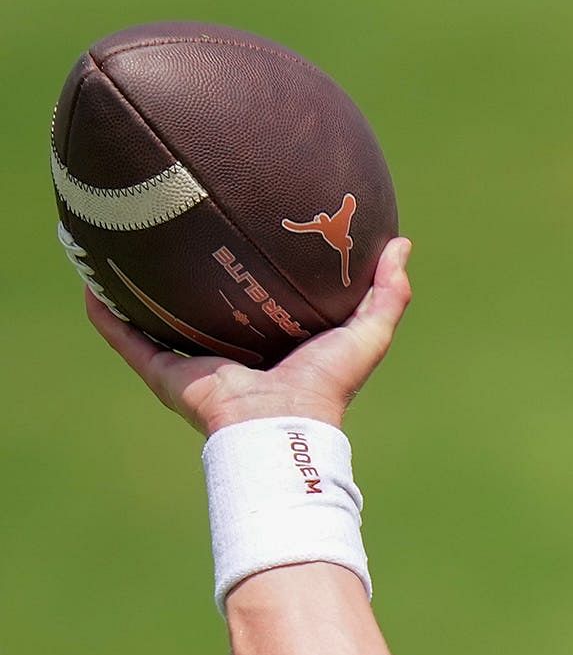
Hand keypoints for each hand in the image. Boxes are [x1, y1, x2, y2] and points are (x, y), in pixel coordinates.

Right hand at [86, 236, 413, 436]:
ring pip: (155, 320)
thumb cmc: (326, 385)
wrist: (282, 427)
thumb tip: (401, 244)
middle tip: (172, 227)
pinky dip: (107, 314)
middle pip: (201, 307)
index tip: (242, 228)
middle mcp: (229, 352)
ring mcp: (193, 363)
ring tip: (114, 244)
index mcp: (272, 343)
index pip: (259, 300)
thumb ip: (386, 294)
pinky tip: (89, 281)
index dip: (249, 269)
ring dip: (132, 289)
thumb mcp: (366, 335)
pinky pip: (127, 339)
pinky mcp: (166, 375)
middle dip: (185, 275)